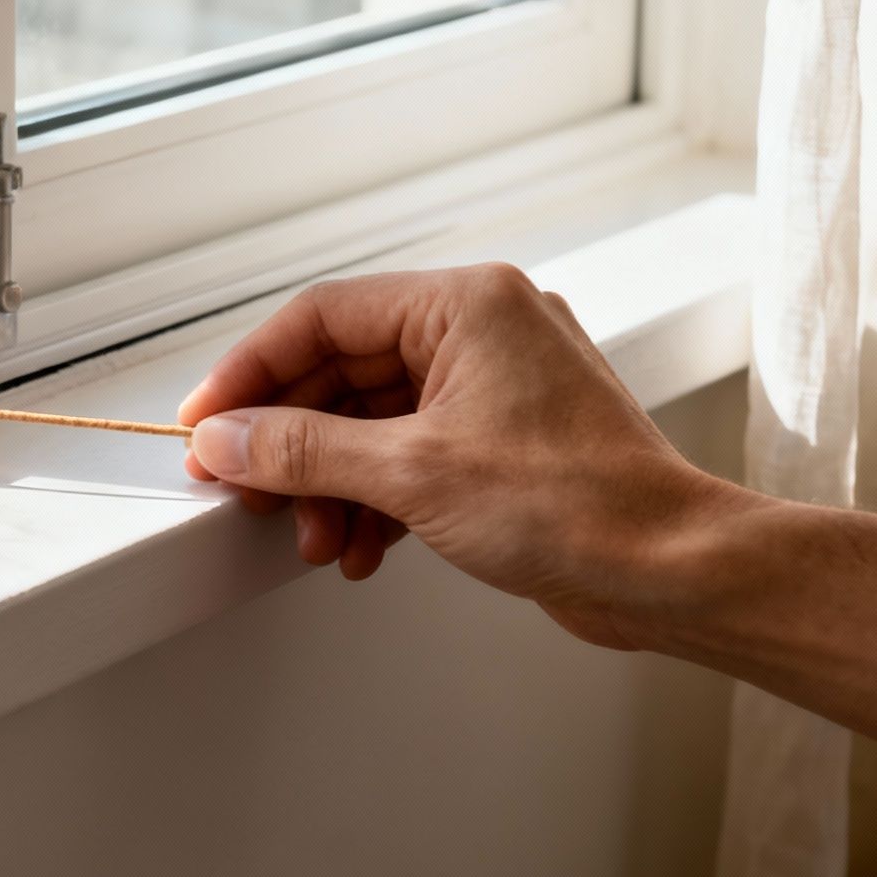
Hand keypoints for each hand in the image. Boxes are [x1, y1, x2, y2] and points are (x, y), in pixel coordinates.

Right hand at [179, 264, 736, 648]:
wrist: (671, 572)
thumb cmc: (577, 506)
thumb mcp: (411, 474)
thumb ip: (302, 450)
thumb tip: (226, 438)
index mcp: (466, 304)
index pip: (324, 315)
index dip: (252, 370)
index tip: (206, 422)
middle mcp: (481, 329)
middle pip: (342, 371)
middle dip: (292, 443)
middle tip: (246, 489)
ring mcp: (495, 385)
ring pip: (371, 420)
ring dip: (331, 483)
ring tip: (317, 539)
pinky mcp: (502, 440)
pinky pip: (408, 452)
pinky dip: (374, 498)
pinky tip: (362, 549)